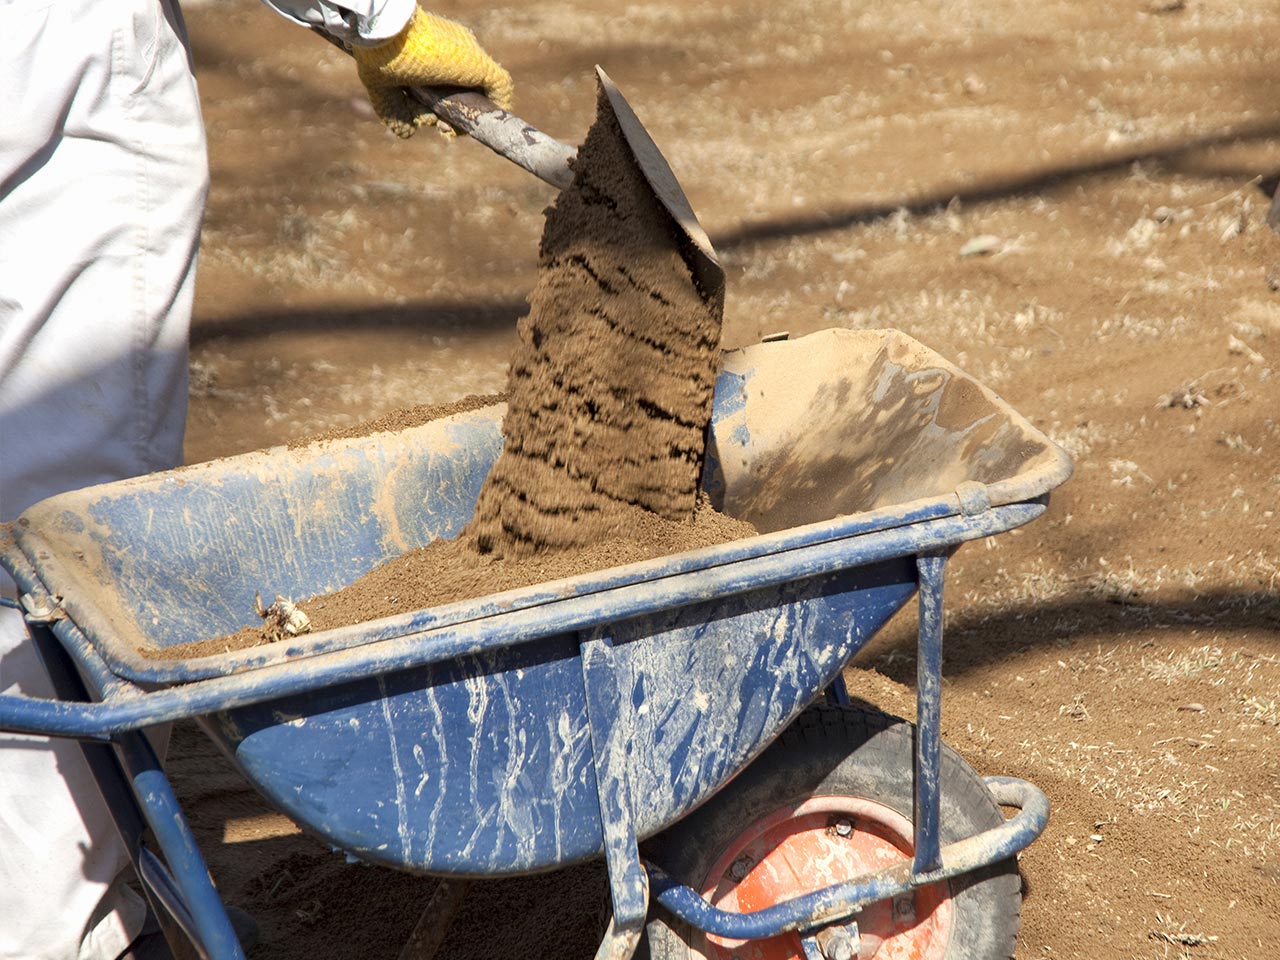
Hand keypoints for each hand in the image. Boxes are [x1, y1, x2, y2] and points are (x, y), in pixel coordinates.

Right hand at [353, 8, 513, 138]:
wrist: (386, 34)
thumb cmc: (380, 53)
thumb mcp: (384, 87)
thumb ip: (395, 111)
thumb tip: (409, 133)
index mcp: (436, 54)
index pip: (450, 87)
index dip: (442, 110)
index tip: (429, 121)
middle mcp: (457, 53)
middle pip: (465, 93)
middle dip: (453, 118)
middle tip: (439, 127)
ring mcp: (470, 57)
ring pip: (480, 96)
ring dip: (465, 120)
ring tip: (444, 126)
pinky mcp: (480, 65)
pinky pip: (500, 90)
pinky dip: (491, 111)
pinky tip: (465, 126)